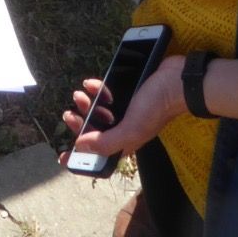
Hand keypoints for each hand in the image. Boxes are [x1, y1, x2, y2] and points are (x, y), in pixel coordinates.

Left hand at [59, 57, 187, 164]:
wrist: (176, 79)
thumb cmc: (156, 107)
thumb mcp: (131, 129)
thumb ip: (106, 141)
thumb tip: (80, 146)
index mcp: (125, 142)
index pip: (99, 156)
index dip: (80, 158)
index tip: (61, 157)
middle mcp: (123, 128)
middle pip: (94, 131)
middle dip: (79, 124)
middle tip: (69, 114)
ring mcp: (124, 110)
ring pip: (97, 111)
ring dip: (86, 104)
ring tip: (80, 95)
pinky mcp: (125, 92)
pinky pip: (104, 93)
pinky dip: (95, 89)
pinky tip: (92, 84)